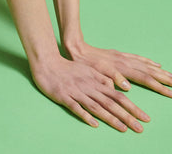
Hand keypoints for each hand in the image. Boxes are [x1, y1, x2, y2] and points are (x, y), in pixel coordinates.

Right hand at [30, 55, 150, 131]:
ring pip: (96, 106)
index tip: (143, 117)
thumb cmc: (68, 68)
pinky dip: (85, 115)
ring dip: (110, 118)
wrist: (47, 63)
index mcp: (95, 80)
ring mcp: (76, 92)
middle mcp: (88, 86)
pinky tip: (94, 124)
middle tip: (139, 128)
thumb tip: (120, 87)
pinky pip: (76, 107)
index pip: (117, 95)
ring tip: (123, 128)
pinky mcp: (64, 97)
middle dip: (126, 115)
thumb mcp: (88, 69)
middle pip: (110, 102)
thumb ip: (104, 77)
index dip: (131, 106)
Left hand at [66, 42, 171, 96]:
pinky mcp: (119, 54)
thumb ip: (111, 79)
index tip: (171, 93)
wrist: (77, 48)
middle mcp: (125, 62)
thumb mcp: (95, 73)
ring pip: (146, 64)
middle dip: (164, 79)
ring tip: (171, 76)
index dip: (158, 87)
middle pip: (149, 71)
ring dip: (159, 71)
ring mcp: (123, 57)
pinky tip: (154, 64)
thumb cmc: (85, 64)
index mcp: (121, 68)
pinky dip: (148, 61)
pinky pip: (138, 58)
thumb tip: (127, 88)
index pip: (145, 79)